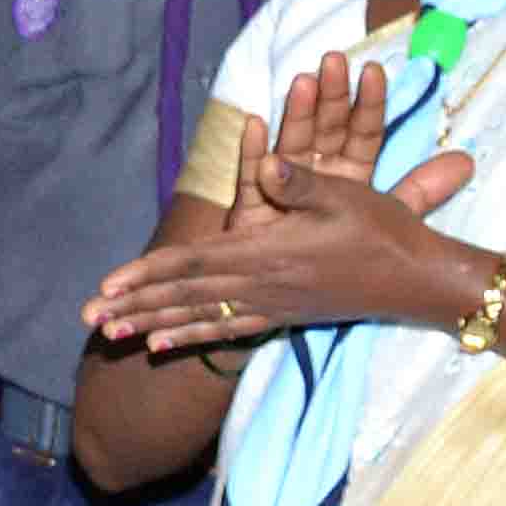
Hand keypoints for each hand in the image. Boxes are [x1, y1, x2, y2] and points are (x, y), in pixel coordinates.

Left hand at [82, 60, 480, 357]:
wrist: (418, 280)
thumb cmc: (382, 230)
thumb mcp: (344, 195)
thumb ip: (299, 181)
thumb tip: (265, 162)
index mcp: (268, 253)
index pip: (193, 265)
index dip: (147, 274)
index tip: (107, 286)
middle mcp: (261, 285)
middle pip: (184, 296)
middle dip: (134, 306)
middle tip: (88, 318)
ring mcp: (271, 305)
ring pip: (198, 316)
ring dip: (152, 323)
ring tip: (111, 335)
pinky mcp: (283, 316)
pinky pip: (226, 329)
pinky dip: (191, 335)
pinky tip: (164, 343)